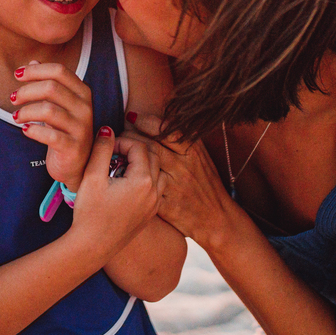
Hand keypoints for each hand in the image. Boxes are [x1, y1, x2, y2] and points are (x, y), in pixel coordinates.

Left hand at [13, 61, 93, 190]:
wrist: (77, 165)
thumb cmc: (64, 130)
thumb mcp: (58, 104)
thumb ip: (48, 82)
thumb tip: (32, 61)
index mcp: (82, 92)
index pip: (59, 71)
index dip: (35, 70)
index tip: (17, 75)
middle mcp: (85, 107)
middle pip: (51, 87)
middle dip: (26, 91)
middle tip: (12, 98)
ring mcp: (81, 128)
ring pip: (48, 110)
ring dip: (26, 111)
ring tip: (16, 117)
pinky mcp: (74, 147)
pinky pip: (51, 135)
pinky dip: (33, 130)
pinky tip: (25, 130)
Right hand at [68, 127, 159, 253]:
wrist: (92, 246)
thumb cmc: (90, 212)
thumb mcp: (92, 176)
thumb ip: (102, 149)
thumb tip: (107, 129)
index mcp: (142, 180)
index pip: (139, 146)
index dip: (121, 141)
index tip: (106, 147)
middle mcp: (154, 191)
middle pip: (152, 155)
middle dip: (133, 149)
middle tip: (113, 153)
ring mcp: (155, 203)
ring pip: (157, 171)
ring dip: (142, 163)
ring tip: (120, 167)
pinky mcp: (151, 213)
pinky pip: (156, 186)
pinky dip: (145, 178)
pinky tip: (125, 182)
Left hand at [127, 113, 231, 246]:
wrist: (216, 218)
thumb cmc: (206, 183)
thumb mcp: (200, 157)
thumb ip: (183, 139)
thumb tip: (163, 117)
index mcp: (193, 152)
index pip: (167, 129)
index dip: (146, 120)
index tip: (133, 116)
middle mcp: (183, 167)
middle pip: (150, 145)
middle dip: (131, 136)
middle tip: (121, 134)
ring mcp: (174, 187)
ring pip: (144, 165)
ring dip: (127, 156)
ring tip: (119, 151)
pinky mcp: (165, 205)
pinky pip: (143, 188)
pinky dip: (130, 179)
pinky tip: (122, 174)